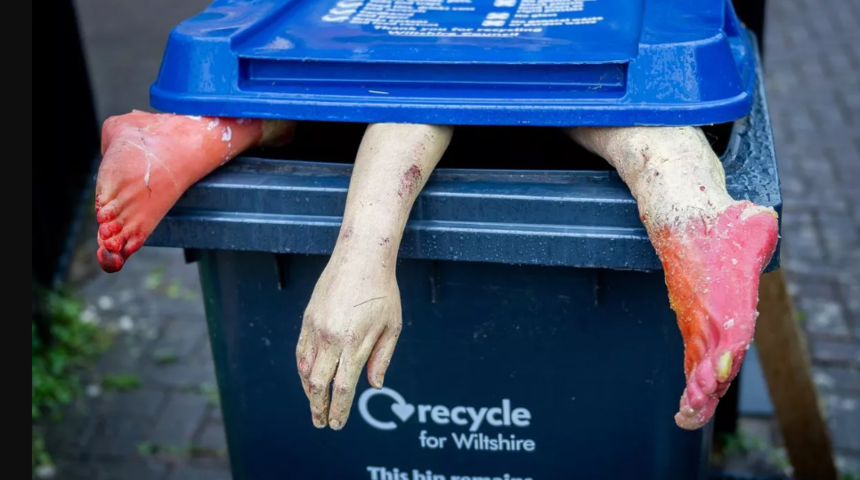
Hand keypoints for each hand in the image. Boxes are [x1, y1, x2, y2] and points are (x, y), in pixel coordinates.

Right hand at [295, 256, 401, 429]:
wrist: (361, 257)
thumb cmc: (383, 292)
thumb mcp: (392, 326)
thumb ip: (382, 358)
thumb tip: (375, 386)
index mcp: (355, 343)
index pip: (342, 387)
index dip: (339, 410)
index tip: (337, 424)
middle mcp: (331, 338)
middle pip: (318, 384)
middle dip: (318, 408)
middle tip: (321, 423)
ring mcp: (316, 328)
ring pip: (305, 370)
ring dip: (308, 392)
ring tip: (315, 405)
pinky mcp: (307, 318)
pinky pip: (300, 352)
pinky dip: (303, 370)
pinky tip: (308, 379)